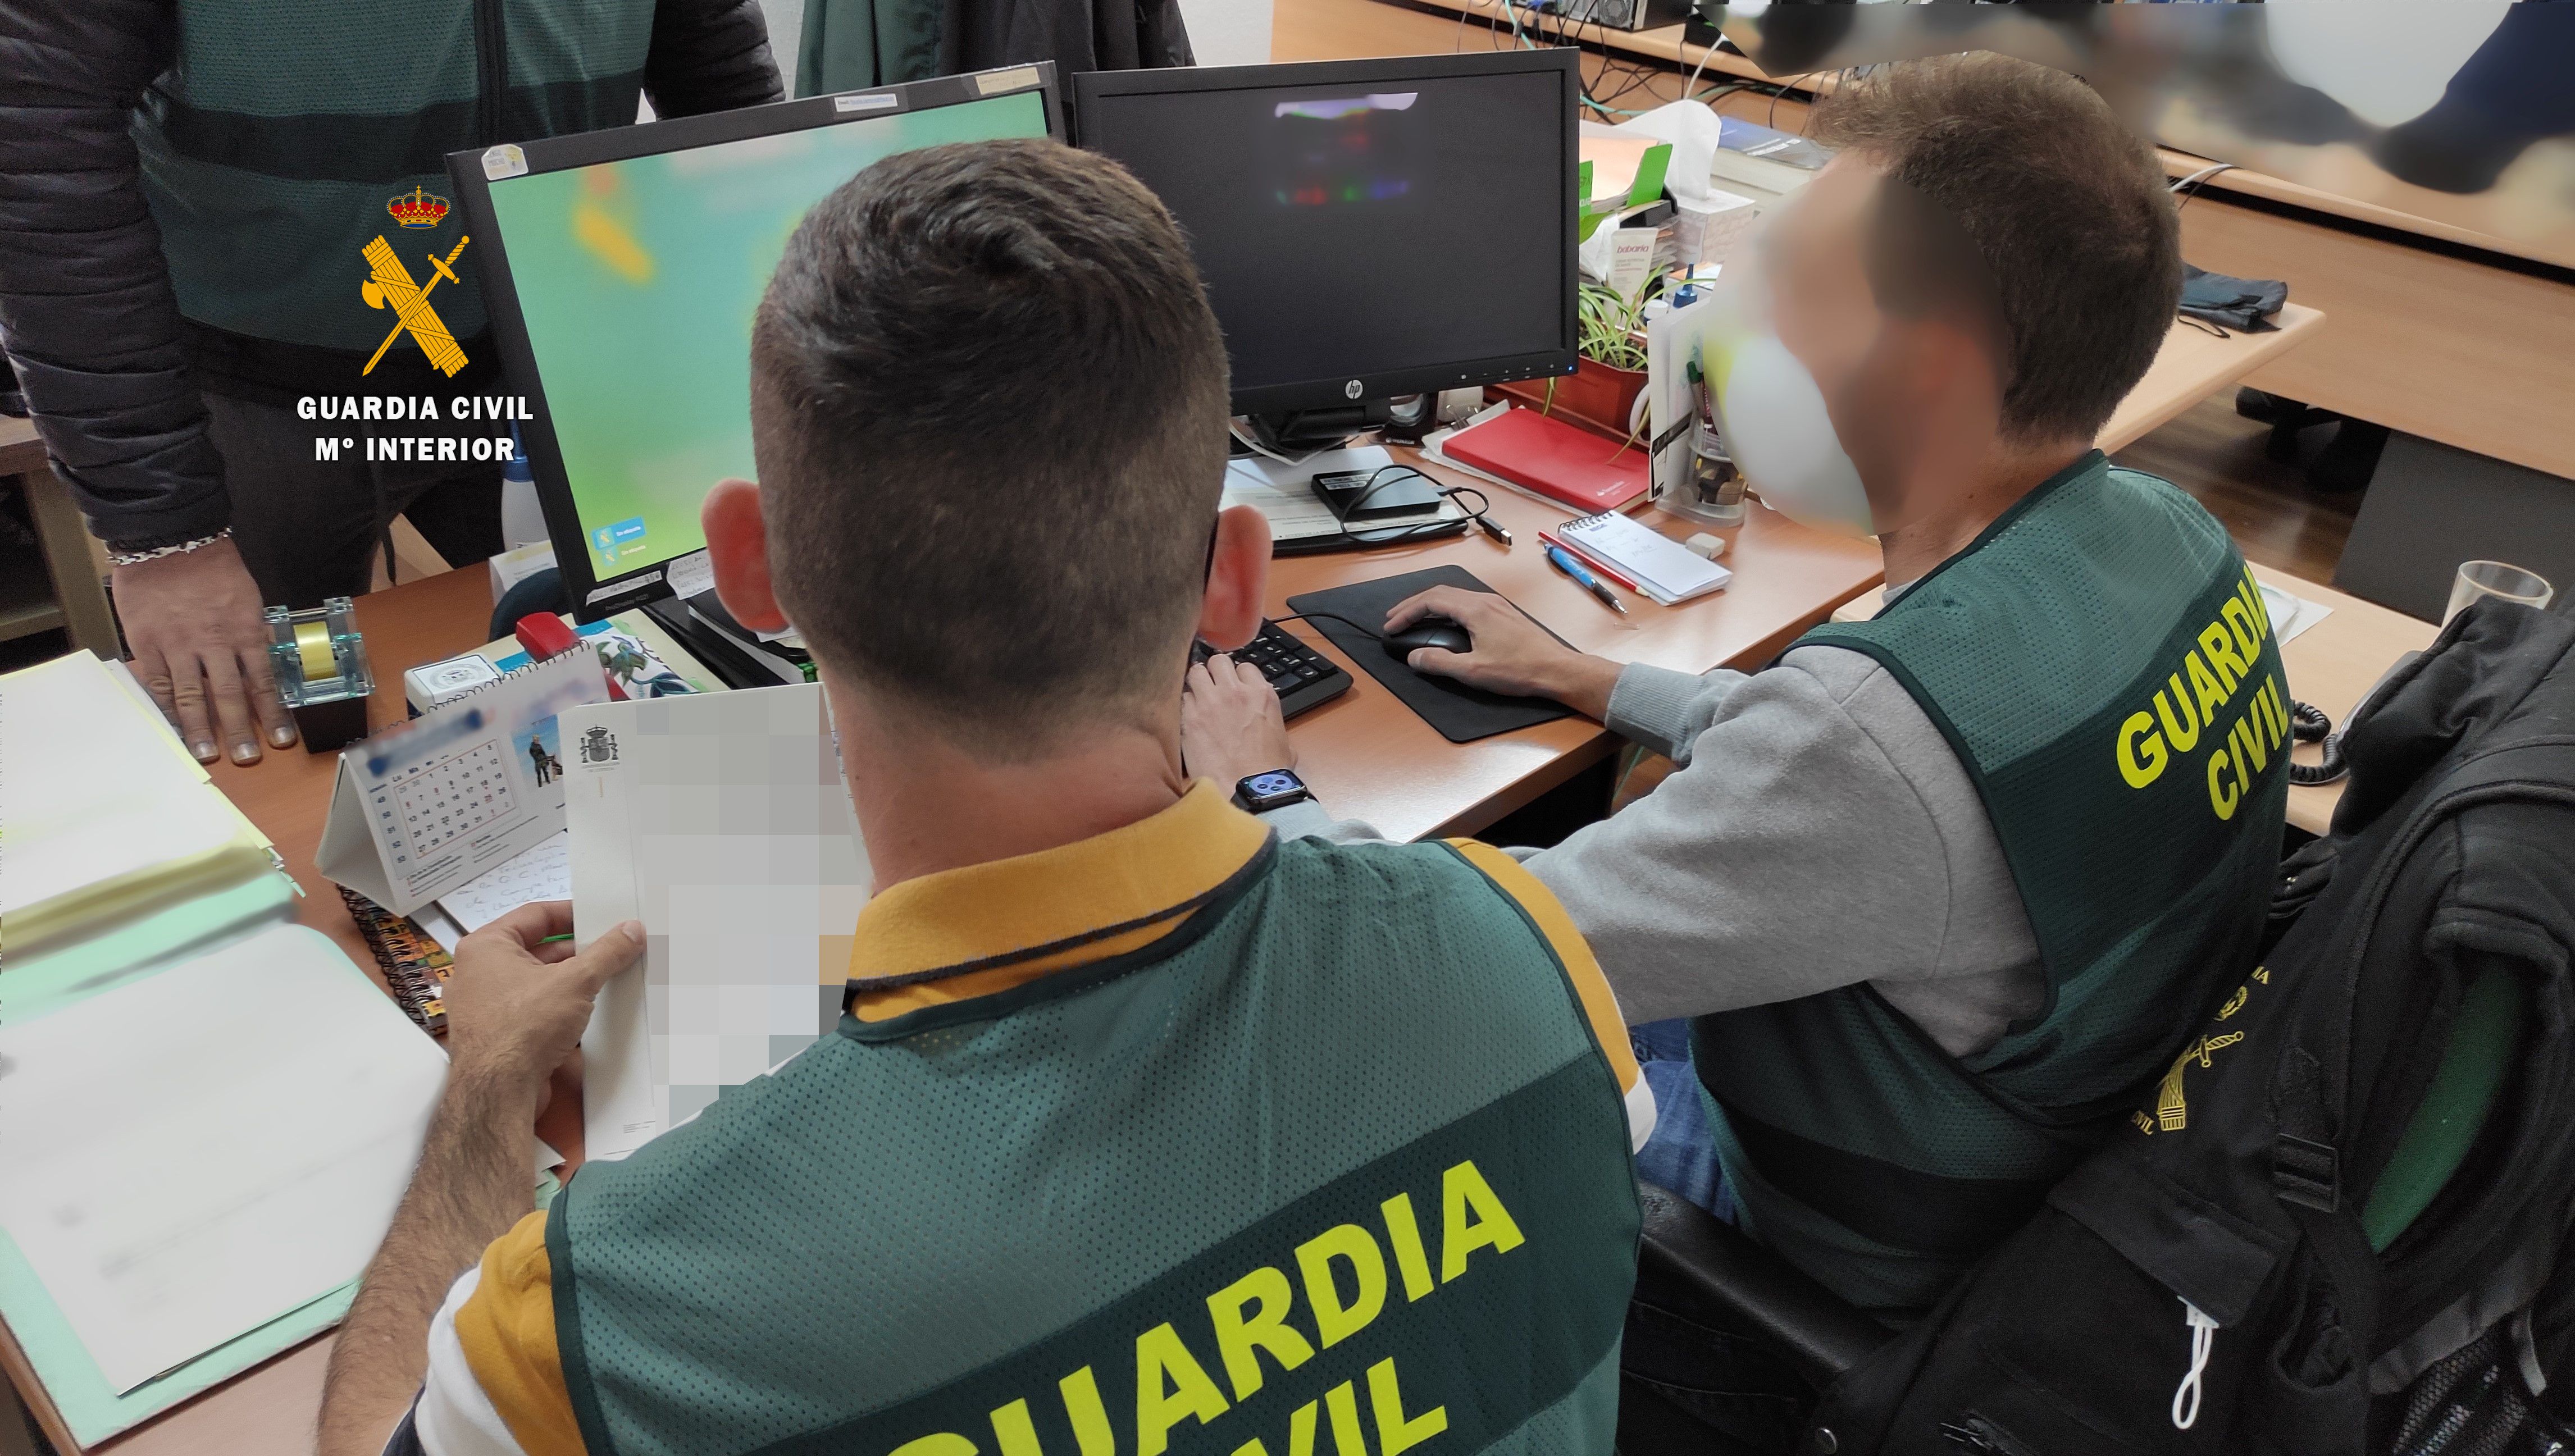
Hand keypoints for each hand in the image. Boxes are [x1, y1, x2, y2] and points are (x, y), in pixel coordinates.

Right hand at [111, 537, 295, 763]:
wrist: (170, 541)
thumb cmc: (214, 568)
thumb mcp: (248, 599)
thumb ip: (254, 633)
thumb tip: (266, 662)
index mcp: (246, 631)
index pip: (263, 681)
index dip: (273, 713)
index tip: (281, 739)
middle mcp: (214, 643)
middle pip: (229, 694)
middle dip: (238, 729)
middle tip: (246, 758)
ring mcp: (179, 646)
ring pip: (191, 695)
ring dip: (200, 728)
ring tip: (206, 755)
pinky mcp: (149, 644)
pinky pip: (158, 682)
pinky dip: (165, 708)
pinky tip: (172, 727)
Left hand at [444, 901, 642, 1107]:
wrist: (498, 1093)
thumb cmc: (523, 1028)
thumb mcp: (575, 981)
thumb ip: (606, 953)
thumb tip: (632, 930)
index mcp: (485, 947)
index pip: (535, 915)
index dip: (573, 913)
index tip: (602, 917)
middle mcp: (476, 972)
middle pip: (536, 949)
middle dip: (576, 951)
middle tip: (611, 949)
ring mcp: (482, 1005)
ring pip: (533, 981)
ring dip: (568, 980)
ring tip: (605, 978)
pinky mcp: (494, 1034)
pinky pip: (529, 1008)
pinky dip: (555, 1006)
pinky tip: (585, 1010)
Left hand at [1181, 652, 1294, 794]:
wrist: (1247, 790)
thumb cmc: (1269, 773)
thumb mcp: (1283, 740)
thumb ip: (1271, 721)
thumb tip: (1265, 723)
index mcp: (1262, 695)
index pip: (1245, 667)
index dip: (1239, 678)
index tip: (1235, 688)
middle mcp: (1235, 692)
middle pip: (1219, 661)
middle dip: (1215, 672)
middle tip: (1213, 686)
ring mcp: (1210, 702)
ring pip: (1196, 672)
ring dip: (1197, 682)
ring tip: (1197, 696)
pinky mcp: (1190, 718)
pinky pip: (1183, 698)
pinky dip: (1185, 704)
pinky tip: (1189, 716)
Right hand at [1385, 586, 1622, 719]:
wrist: (1557, 670)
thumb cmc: (1519, 670)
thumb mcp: (1472, 672)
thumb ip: (1438, 663)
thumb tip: (1413, 657)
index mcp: (1474, 609)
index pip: (1430, 600)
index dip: (1406, 612)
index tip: (1390, 627)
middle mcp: (1485, 600)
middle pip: (1440, 593)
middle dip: (1413, 605)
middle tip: (1394, 619)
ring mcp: (1497, 605)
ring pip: (1455, 595)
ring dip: (1431, 605)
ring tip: (1414, 619)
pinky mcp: (1505, 614)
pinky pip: (1468, 602)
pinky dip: (1448, 608)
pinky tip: (1446, 622)